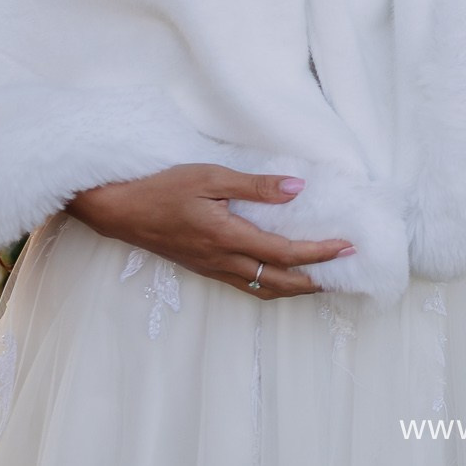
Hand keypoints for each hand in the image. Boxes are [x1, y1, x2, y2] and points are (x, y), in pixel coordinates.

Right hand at [64, 164, 353, 299]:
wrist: (119, 209)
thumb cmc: (162, 187)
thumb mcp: (210, 177)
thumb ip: (255, 186)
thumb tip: (296, 188)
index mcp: (227, 238)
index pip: (285, 252)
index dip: (319, 252)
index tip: (346, 248)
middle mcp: (222, 261)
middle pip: (278, 281)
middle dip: (314, 280)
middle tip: (343, 274)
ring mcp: (210, 268)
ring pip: (261, 288)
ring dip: (293, 288)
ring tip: (319, 280)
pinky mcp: (202, 268)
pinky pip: (244, 285)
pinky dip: (269, 285)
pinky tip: (278, 275)